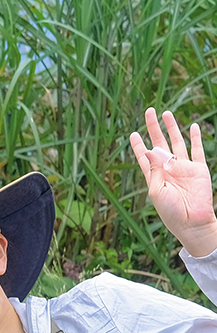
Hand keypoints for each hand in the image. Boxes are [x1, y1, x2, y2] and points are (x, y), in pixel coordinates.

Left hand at [130, 108, 216, 259]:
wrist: (191, 221)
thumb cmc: (170, 211)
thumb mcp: (156, 191)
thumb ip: (153, 170)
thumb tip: (149, 149)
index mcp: (154, 176)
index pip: (144, 156)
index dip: (138, 144)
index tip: (133, 133)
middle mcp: (167, 169)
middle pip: (159, 143)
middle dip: (154, 128)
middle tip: (149, 111)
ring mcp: (183, 167)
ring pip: (176, 142)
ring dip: (171, 128)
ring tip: (166, 113)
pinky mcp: (198, 169)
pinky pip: (196, 150)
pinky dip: (195, 137)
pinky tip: (192, 126)